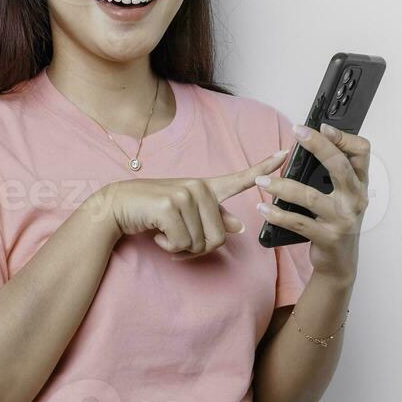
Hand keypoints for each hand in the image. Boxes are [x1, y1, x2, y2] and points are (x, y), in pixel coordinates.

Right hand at [89, 149, 289, 258]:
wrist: (117, 207)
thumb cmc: (152, 212)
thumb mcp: (185, 213)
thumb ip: (212, 218)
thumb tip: (238, 226)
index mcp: (205, 187)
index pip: (239, 178)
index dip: (264, 166)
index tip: (285, 153)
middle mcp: (198, 187)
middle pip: (220, 237)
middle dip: (198, 248)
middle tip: (178, 240)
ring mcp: (185, 194)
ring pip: (201, 243)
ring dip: (181, 248)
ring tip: (166, 234)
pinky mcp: (170, 206)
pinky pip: (183, 244)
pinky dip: (169, 247)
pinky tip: (157, 234)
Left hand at [254, 122, 368, 279]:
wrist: (340, 263)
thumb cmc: (337, 223)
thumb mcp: (343, 196)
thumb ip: (333, 174)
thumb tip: (307, 145)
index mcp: (359, 184)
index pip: (362, 152)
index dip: (344, 137)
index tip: (323, 126)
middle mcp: (355, 199)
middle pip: (339, 166)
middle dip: (318, 145)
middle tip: (297, 133)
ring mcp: (343, 219)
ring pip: (311, 196)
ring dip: (283, 186)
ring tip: (262, 182)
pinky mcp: (327, 237)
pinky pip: (298, 223)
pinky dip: (278, 215)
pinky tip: (264, 209)